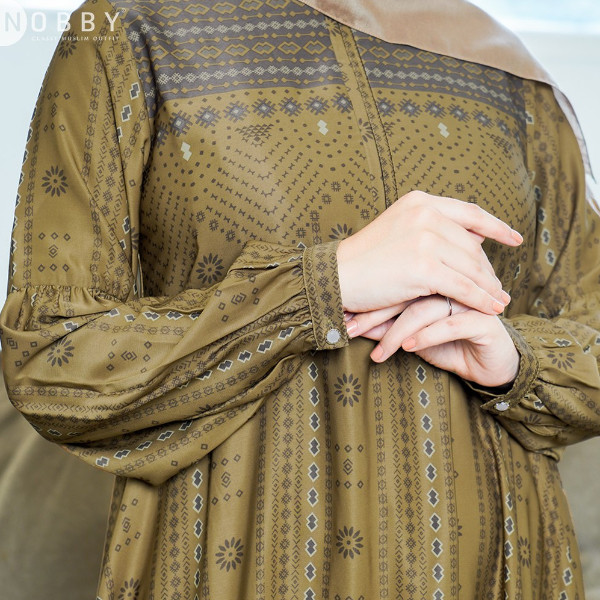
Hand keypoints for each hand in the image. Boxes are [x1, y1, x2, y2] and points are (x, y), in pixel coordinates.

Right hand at [336, 190, 521, 314]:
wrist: (336, 276)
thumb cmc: (363, 260)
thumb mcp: (397, 230)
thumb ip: (428, 230)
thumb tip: (467, 244)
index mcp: (420, 202)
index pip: (470, 213)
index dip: (496, 227)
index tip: (514, 238)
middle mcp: (425, 214)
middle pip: (472, 245)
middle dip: (488, 269)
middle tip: (499, 287)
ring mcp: (425, 239)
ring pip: (471, 267)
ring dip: (489, 287)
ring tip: (501, 301)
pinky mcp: (423, 267)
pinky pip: (462, 286)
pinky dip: (480, 299)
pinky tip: (492, 309)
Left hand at [347, 296, 519, 387]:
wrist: (491, 366)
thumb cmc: (449, 347)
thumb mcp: (412, 338)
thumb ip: (387, 327)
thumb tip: (353, 323)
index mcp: (434, 279)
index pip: (396, 285)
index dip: (370, 303)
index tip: (346, 319)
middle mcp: (451, 284)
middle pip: (408, 292)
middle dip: (377, 314)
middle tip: (354, 329)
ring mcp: (469, 300)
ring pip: (426, 308)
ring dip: (398, 331)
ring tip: (381, 350)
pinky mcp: (485, 319)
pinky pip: (451, 324)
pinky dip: (427, 335)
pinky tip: (410, 347)